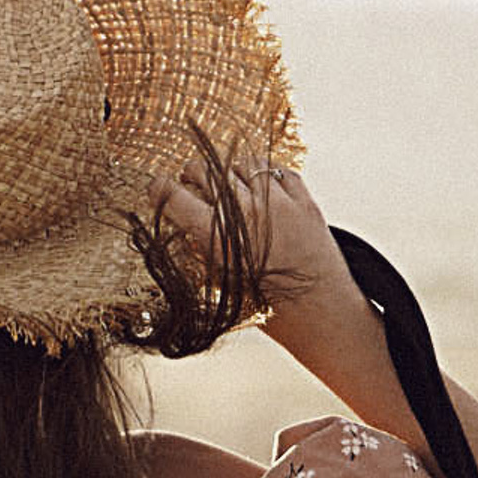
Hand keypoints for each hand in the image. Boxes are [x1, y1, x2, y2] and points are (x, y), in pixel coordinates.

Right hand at [151, 161, 353, 342]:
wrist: (320, 313)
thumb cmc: (268, 308)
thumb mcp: (221, 284)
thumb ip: (202, 251)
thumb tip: (184, 224)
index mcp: (218, 238)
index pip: (174, 197)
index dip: (159, 190)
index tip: (157, 188)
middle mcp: (245, 214)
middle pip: (205, 170)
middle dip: (193, 174)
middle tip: (191, 181)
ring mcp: (277, 203)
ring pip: (240, 164)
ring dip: (229, 172)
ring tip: (227, 184)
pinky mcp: (303, 199)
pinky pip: (277, 170)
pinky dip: (264, 174)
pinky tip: (258, 186)